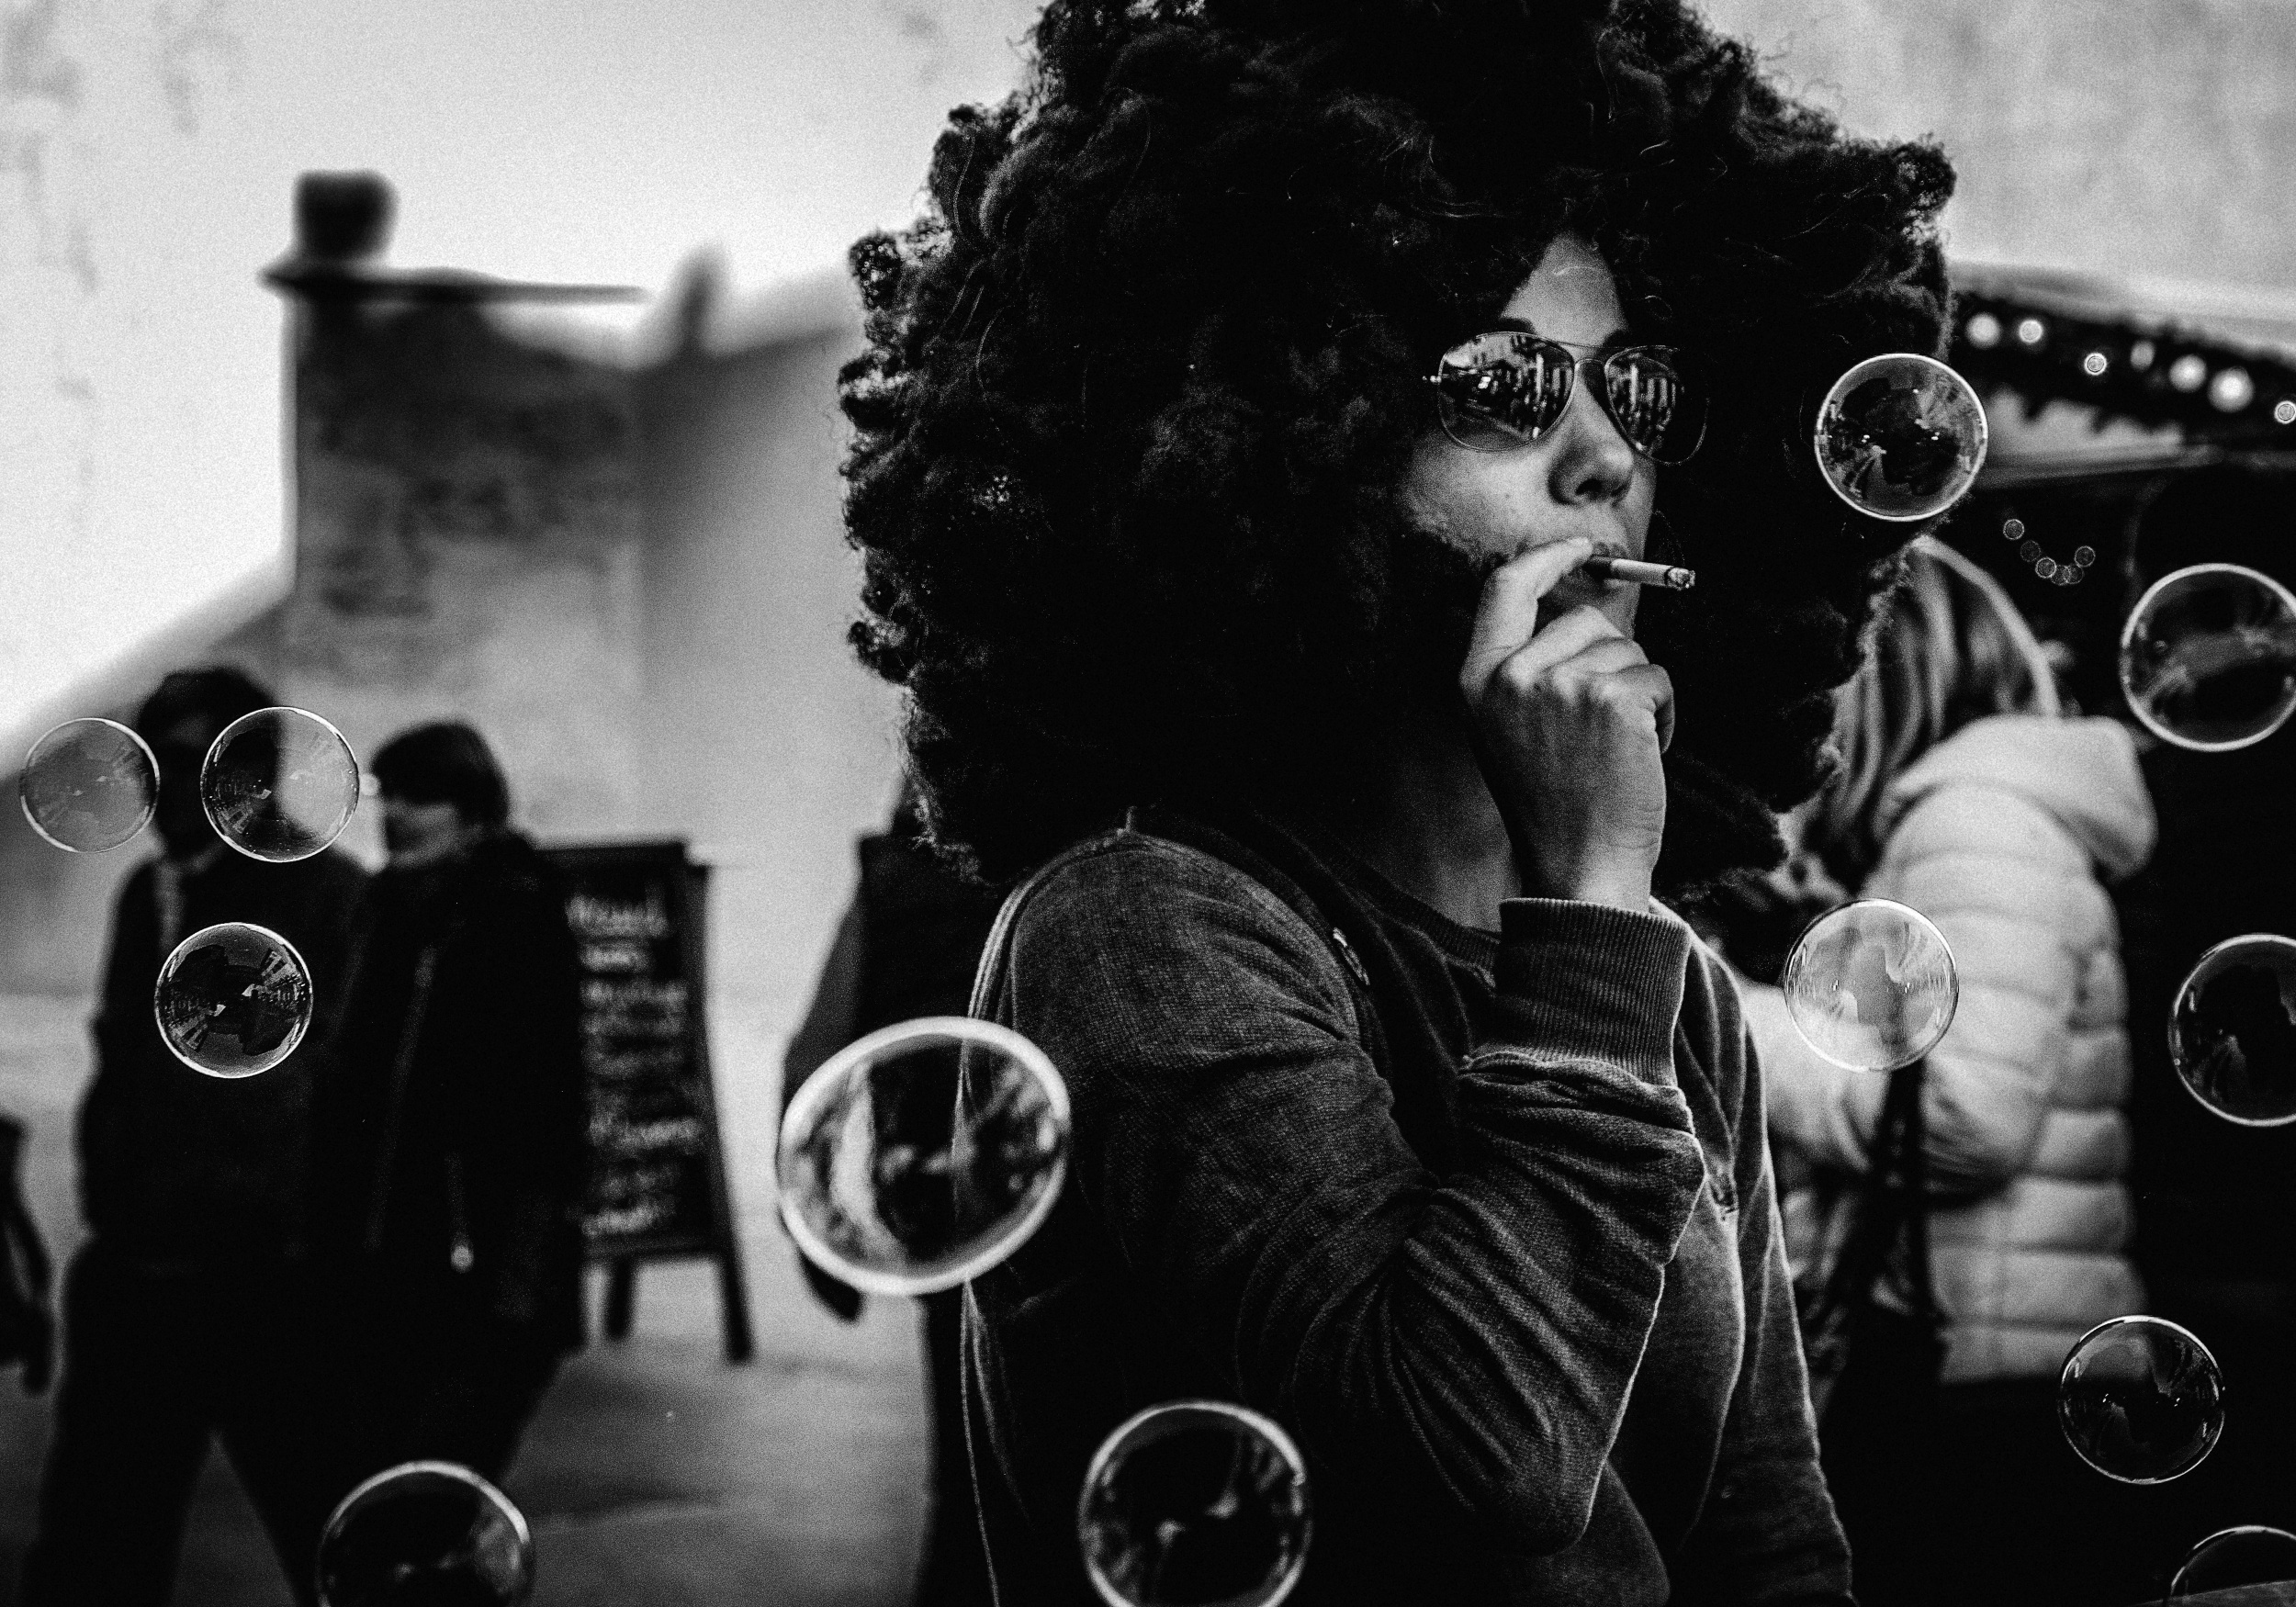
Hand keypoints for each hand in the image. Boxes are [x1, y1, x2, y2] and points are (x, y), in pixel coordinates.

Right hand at [1459, 536, 1672, 910]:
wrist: (1580, 868)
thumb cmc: (1555, 806)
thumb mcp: (1510, 731)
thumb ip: (1525, 671)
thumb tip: (1580, 614)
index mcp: (1477, 680)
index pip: (1505, 587)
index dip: (1548, 557)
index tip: (1581, 548)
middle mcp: (1512, 676)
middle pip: (1585, 621)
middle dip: (1611, 662)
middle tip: (1603, 728)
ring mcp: (1561, 684)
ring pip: (1628, 650)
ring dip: (1640, 694)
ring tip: (1617, 750)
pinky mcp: (1613, 698)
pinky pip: (1658, 678)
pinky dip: (1665, 715)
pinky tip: (1641, 756)